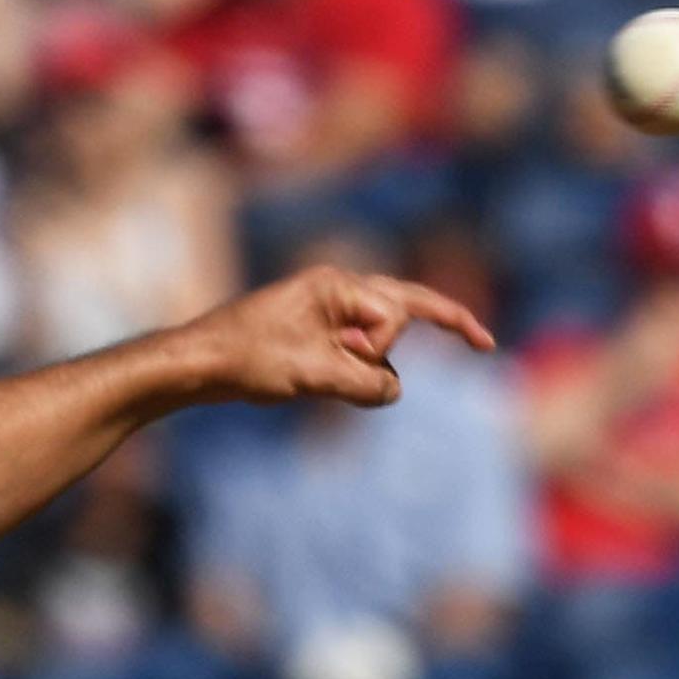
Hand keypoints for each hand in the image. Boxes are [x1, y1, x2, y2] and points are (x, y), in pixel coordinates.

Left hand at [177, 265, 494, 410]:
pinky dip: (350, 375)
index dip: (384, 346)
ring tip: (307, 380)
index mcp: (336, 286)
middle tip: (485, 342)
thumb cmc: (245, 361)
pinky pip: (352, 355)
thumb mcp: (311, 375)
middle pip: (404, 308)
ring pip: (376, 341)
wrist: (193, 366)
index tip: (403, 354)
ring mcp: (324, 315)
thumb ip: (363, 382)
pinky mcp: (311, 338)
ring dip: (367, 366)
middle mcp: (335, 293)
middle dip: (443, 323)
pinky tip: (319, 386)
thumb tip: (395, 392)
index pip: (396, 313)